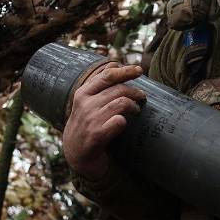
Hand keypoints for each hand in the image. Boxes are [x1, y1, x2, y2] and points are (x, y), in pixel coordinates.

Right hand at [62, 62, 146, 179]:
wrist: (76, 154)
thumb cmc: (86, 124)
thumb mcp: (86, 103)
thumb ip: (98, 86)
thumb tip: (116, 65)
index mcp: (83, 93)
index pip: (107, 75)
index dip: (126, 70)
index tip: (139, 70)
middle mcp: (85, 104)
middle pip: (118, 88)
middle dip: (135, 91)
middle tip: (142, 96)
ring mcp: (91, 119)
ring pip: (121, 103)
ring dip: (133, 106)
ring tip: (136, 110)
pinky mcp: (97, 135)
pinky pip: (119, 121)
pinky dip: (125, 121)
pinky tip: (125, 123)